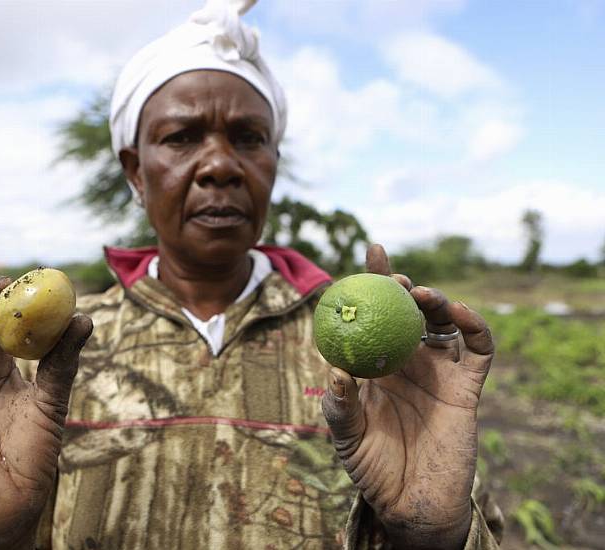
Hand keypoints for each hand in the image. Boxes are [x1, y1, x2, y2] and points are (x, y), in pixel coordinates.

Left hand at [321, 244, 493, 549]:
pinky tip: (457, 314)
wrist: (410, 501)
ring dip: (436, 300)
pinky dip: (474, 325)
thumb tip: (339, 371)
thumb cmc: (371, 466)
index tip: (371, 249)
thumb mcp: (346, 435)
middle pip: (410, 310)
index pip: (375, 313)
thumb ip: (340, 405)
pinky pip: (478, 348)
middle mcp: (408, 360)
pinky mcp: (467, 387)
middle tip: (393, 277)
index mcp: (377, 363)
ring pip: (444, 321)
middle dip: (403, 285)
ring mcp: (439, 371)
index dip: (375, 279)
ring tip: (419, 294)